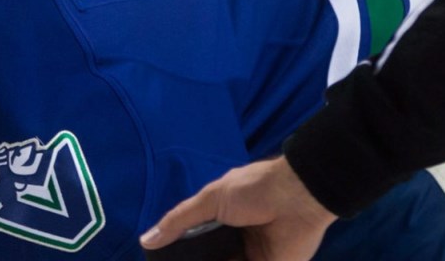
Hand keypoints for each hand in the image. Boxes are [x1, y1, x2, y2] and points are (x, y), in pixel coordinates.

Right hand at [139, 156, 337, 260]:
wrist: (298, 197)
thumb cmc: (252, 190)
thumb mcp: (209, 199)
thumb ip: (178, 220)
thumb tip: (146, 240)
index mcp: (220, 218)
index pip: (193, 240)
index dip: (177, 251)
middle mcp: (234, 239)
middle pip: (208, 257)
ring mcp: (251, 255)